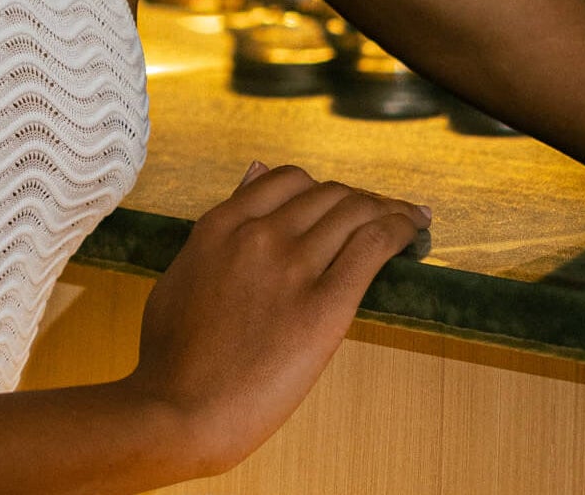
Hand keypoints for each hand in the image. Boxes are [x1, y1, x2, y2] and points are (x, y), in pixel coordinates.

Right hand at [124, 161, 429, 479]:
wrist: (179, 409)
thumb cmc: (170, 354)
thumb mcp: (183, 272)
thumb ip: (218, 229)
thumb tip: (251, 176)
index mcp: (221, 225)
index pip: (287, 180)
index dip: (320, 189)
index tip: (338, 203)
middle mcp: (259, 234)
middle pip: (327, 193)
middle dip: (359, 199)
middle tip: (382, 214)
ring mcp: (291, 267)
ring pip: (354, 211)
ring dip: (387, 209)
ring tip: (410, 218)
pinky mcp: (323, 307)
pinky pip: (371, 248)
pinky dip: (399, 230)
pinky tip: (414, 230)